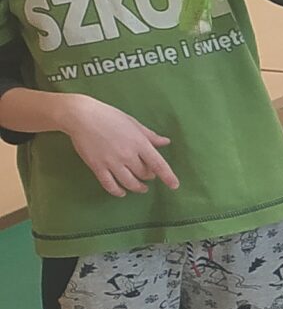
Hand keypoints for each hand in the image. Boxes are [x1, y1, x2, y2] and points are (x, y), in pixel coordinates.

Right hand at [59, 96, 179, 197]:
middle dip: (149, 177)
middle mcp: (127, 155)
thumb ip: (150, 136)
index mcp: (139, 143)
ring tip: (141, 188)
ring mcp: (112, 162)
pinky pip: (109, 185)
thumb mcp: (133, 123)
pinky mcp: (97, 167)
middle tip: (148, 175)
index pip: (158, 164)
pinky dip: (117, 191)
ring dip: (137, 187)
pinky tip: (121, 192)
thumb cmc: (109, 116)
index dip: (168, 177)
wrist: (81, 116)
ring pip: (129, 182)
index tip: (174, 186)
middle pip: (144, 174)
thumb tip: (166, 142)